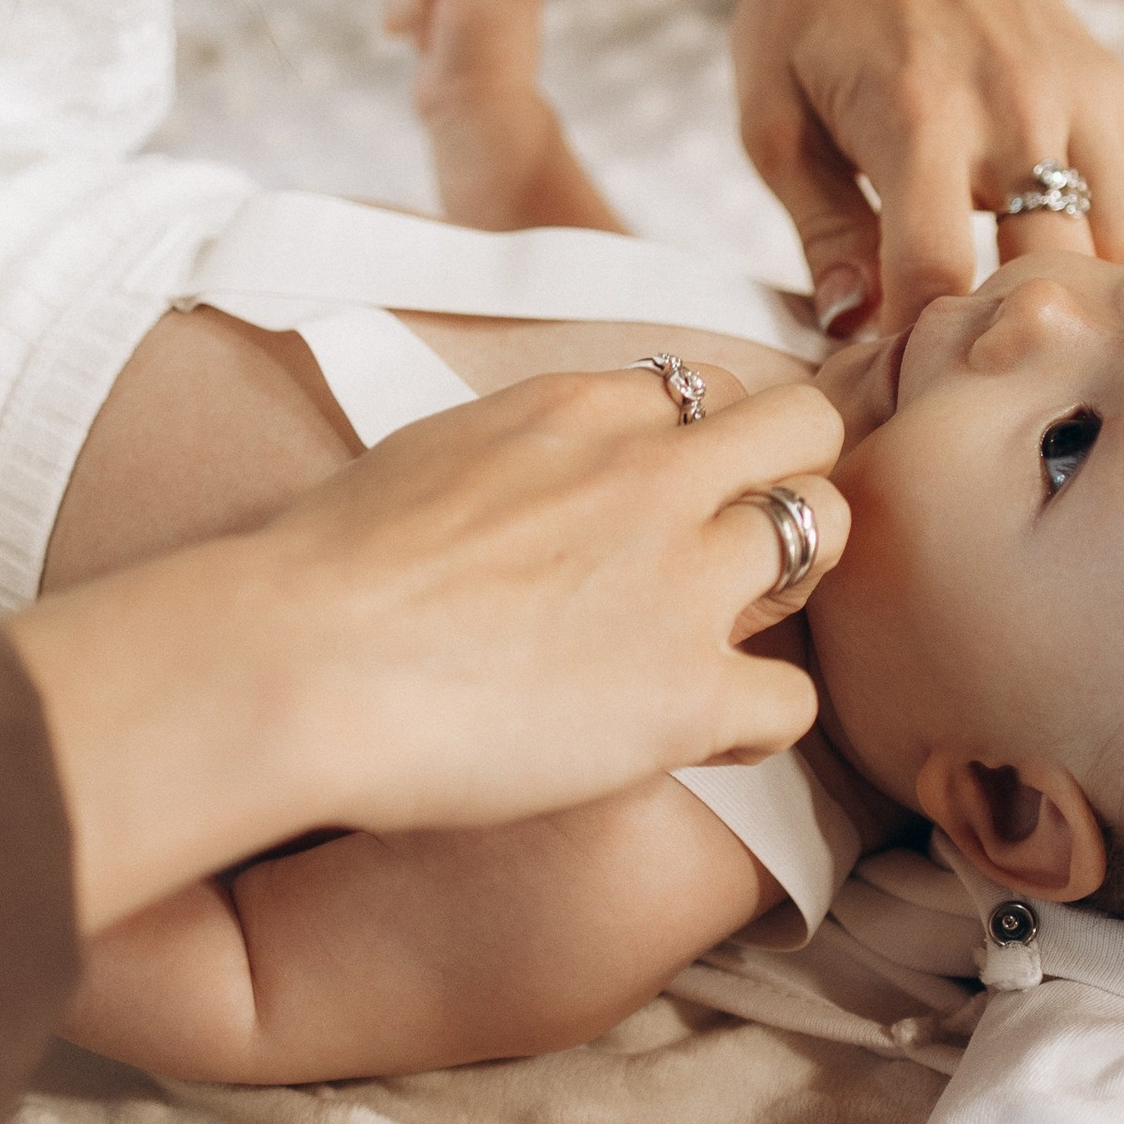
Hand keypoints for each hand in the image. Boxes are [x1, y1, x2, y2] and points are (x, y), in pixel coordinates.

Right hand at [8, 366, 846, 931]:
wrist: (299, 660)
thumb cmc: (319, 572)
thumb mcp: (427, 453)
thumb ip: (512, 456)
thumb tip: (520, 489)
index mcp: (578, 409)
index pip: (704, 388)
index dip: (706, 444)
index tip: (679, 493)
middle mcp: (648, 476)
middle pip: (803, 428)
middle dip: (793, 479)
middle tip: (748, 549)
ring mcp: (679, 581)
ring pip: (824, 536)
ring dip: (790, 589)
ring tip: (728, 637)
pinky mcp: (685, 692)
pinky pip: (794, 698)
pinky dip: (762, 720)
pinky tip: (706, 735)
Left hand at [622, 0, 1123, 342]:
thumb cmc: (806, 3)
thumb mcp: (774, 119)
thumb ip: (822, 230)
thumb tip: (853, 330)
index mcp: (917, 120)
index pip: (941, 284)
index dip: (916, 354)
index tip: (888, 380)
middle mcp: (1013, 107)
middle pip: (1047, 283)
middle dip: (1001, 344)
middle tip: (956, 371)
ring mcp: (1075, 92)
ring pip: (1119, 254)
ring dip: (1068, 299)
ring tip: (1009, 314)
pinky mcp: (1110, 82)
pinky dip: (1108, 249)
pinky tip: (1045, 257)